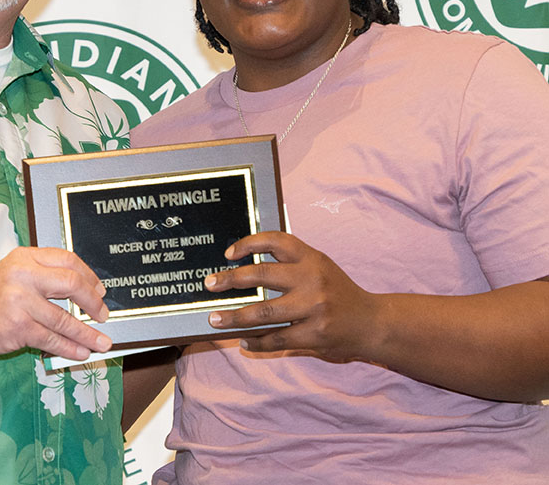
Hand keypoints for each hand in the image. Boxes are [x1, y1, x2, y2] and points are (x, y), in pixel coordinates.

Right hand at [0, 247, 111, 361]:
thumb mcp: (13, 272)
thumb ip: (42, 273)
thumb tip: (83, 288)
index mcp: (25, 257)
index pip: (67, 260)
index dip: (89, 276)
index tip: (100, 290)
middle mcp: (23, 275)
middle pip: (71, 284)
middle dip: (93, 302)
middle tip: (103, 314)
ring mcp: (21, 302)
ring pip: (65, 319)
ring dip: (87, 334)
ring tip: (102, 342)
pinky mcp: (18, 328)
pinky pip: (52, 340)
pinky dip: (70, 348)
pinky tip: (81, 352)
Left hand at [205, 231, 379, 360]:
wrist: (372, 322)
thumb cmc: (337, 291)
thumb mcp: (318, 265)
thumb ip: (289, 262)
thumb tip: (244, 265)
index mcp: (311, 257)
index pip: (275, 240)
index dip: (249, 243)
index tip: (228, 254)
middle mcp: (312, 278)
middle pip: (261, 275)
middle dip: (230, 280)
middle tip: (209, 284)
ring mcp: (314, 307)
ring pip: (264, 312)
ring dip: (235, 317)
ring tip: (215, 319)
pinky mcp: (315, 333)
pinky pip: (277, 338)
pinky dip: (257, 341)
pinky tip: (244, 341)